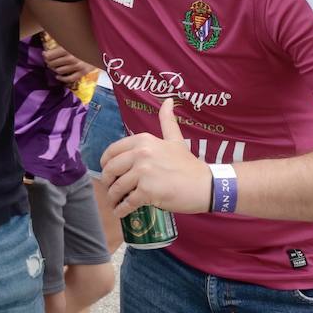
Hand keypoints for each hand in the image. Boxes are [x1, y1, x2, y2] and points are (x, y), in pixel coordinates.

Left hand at [42, 44, 91, 84]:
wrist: (101, 49)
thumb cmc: (84, 43)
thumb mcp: (71, 40)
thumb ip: (60, 44)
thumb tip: (46, 51)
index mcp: (67, 48)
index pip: (49, 56)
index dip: (46, 55)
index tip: (45, 54)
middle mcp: (71, 58)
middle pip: (52, 64)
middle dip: (49, 62)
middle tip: (50, 61)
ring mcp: (77, 66)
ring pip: (59, 71)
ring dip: (55, 69)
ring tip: (55, 66)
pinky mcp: (82, 72)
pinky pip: (68, 79)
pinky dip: (61, 78)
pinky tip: (58, 76)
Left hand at [99, 99, 210, 215]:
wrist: (206, 185)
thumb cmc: (189, 164)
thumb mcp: (175, 139)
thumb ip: (168, 121)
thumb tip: (169, 100)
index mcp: (142, 140)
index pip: (111, 152)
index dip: (105, 164)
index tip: (108, 173)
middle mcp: (140, 153)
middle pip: (110, 170)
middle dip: (107, 183)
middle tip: (110, 190)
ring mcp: (143, 172)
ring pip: (117, 187)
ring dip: (113, 198)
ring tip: (116, 203)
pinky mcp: (147, 191)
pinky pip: (127, 202)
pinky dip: (121, 210)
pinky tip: (121, 212)